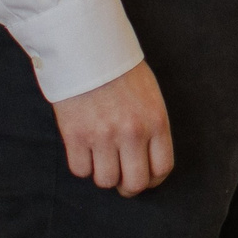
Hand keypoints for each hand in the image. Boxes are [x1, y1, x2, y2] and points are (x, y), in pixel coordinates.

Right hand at [51, 61, 171, 195]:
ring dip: (103, 173)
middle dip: (128, 186)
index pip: (162, 169)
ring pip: (105, 181)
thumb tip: (148, 160)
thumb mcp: (150, 96)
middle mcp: (132, 133)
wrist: (89, 51)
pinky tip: (85, 149)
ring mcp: (102, 136)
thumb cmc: (122, 72)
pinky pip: (80, 170)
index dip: (153, 180)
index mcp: (155, 121)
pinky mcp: (75, 136)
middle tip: (121, 178)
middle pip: (134, 184)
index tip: (145, 178)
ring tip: (102, 157)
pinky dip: (82, 165)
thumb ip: (152, 128)